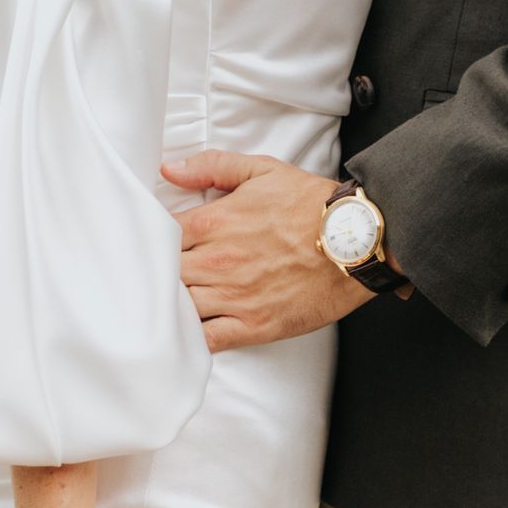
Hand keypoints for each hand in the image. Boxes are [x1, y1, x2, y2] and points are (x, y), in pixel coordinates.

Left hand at [163, 149, 368, 349]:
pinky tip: (187, 334)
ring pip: (178, 308)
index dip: (151, 242)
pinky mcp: (253, 326)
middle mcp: (216, 262)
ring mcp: (234, 297)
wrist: (357, 241)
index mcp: (213, 223)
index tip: (152, 245)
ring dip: (169, 306)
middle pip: (162, 275)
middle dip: (156, 275)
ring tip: (167, 304)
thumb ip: (212, 166)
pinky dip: (190, 340)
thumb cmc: (311, 205)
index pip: (157, 236)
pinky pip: (206, 341)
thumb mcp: (262, 170)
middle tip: (155, 276)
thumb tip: (168, 170)